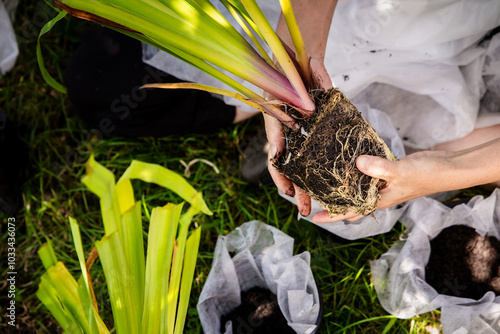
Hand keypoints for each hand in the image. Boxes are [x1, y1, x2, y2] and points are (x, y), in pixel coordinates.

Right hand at [264, 58, 332, 216]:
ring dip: (317, 183)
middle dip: (301, 191)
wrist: (300, 61)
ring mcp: (312, 134)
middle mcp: (296, 139)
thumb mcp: (274, 106)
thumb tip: (274, 154)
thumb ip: (274, 130)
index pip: (279, 164)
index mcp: (282, 136)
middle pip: (297, 170)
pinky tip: (344, 177)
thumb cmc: (281, 83)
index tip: (288, 195)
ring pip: (313, 164)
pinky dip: (336, 163)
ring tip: (324, 202)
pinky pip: (332, 148)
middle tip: (305, 210)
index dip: (282, 180)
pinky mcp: (329, 126)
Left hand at [311, 151, 453, 222]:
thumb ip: (379, 168)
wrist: (447, 167)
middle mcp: (377, 195)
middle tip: (311, 196)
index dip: (331, 215)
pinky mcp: (386, 172)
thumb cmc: (427, 175)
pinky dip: (356, 170)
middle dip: (332, 202)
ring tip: (323, 180)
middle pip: (350, 202)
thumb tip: (357, 163)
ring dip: (343, 186)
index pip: (350, 211)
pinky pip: (366, 173)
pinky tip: (347, 162)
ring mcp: (382, 184)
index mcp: (378, 200)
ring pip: (357, 188)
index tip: (312, 217)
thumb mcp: (401, 172)